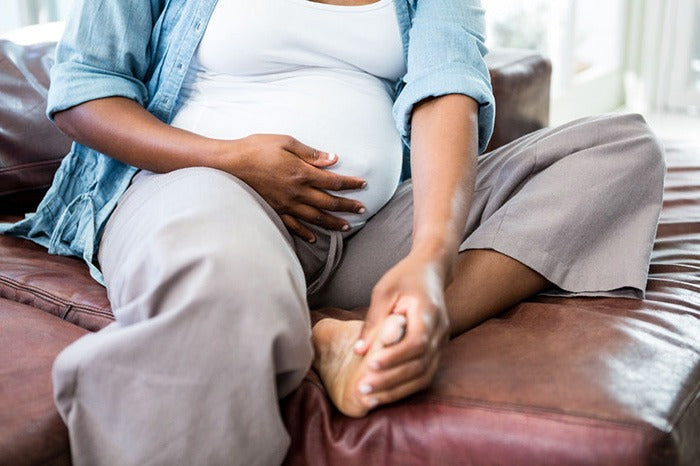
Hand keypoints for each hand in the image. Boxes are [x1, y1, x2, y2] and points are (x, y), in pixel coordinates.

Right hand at [222, 134, 366, 241]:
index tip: (363, 184)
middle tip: (362, 211)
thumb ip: (311, 154)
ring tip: (346, 227)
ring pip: (315, 217)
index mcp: (302, 173)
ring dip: (332, 222)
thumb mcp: (285, 142)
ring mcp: (286, 205)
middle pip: (329, 202)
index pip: (334, 181)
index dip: (350, 184)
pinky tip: (315, 237)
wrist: (228, 164)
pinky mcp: (274, 211)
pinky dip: (305, 233)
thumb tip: (333, 159)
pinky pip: (293, 226)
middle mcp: (297, 192)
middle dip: (348, 206)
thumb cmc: (256, 148)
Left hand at [353, 251, 449, 405]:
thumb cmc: (405, 277)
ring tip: (370, 397)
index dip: (394, 357)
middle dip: (391, 381)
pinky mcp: (437, 350)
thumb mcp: (384, 291)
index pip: (417, 343)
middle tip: (363, 389)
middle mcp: (441, 331)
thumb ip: (373, 321)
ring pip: (425, 375)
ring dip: (398, 390)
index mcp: (429, 312)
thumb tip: (358, 351)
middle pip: (421, 365)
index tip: (370, 365)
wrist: (431, 270)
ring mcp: (442, 342)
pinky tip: (384, 392)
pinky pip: (424, 374)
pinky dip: (405, 386)